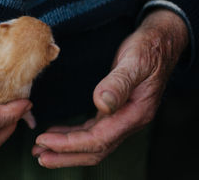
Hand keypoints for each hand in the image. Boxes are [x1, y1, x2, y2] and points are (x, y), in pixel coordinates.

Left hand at [32, 9, 188, 167]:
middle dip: (65, 155)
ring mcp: (122, 118)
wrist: (159, 43)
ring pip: (92, 143)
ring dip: (66, 149)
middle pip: (95, 150)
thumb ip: (118, 83)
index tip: (45, 141)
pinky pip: (92, 131)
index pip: (99, 139)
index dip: (70, 144)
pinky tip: (57, 135)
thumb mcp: (134, 62)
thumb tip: (101, 103)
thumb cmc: (147, 50)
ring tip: (42, 151)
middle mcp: (129, 121)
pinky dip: (73, 136)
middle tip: (39, 156)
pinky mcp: (115, 111)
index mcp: (134, 114)